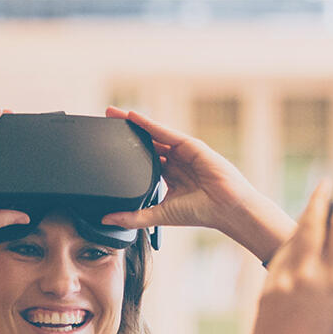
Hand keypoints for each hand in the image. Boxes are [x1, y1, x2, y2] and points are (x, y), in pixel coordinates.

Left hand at [101, 107, 293, 260]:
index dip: (126, 155)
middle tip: (106, 123)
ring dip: (133, 124)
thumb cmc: (201, 213)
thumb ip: (133, 217)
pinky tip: (132, 116)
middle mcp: (175, 163)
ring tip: (113, 114)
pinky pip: (165, 132)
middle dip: (126, 135)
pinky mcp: (189, 145)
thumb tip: (107, 219)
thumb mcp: (159, 215)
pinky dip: (148, 123)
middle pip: (146, 145)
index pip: (144, 163)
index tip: (107, 148)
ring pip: (153, 135)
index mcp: (170, 179)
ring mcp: (182, 152)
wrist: (226, 208)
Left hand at [249, 181, 332, 333]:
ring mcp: (285, 278)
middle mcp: (310, 275)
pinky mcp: (267, 286)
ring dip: (302, 215)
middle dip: (319, 197)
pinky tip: (293, 237)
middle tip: (325, 182)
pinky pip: (279, 254)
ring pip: (293, 235)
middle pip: (313, 222)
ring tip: (311, 204)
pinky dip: (288, 241)